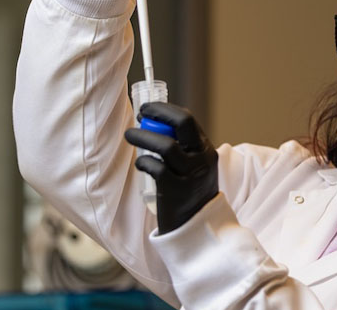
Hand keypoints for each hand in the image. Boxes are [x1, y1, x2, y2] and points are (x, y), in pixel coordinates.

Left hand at [124, 102, 218, 233]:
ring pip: (166, 145)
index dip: (164, 110)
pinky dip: (144, 161)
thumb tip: (155, 125)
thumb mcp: (196, 167)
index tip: (147, 109)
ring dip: (143, 136)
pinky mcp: (175, 191)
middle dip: (159, 112)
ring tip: (130, 135)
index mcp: (206, 150)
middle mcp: (202, 159)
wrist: (197, 228)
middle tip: (141, 113)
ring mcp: (190, 175)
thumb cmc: (190, 192)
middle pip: (183, 123)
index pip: (188, 119)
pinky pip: (156, 168)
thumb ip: (183, 148)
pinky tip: (140, 163)